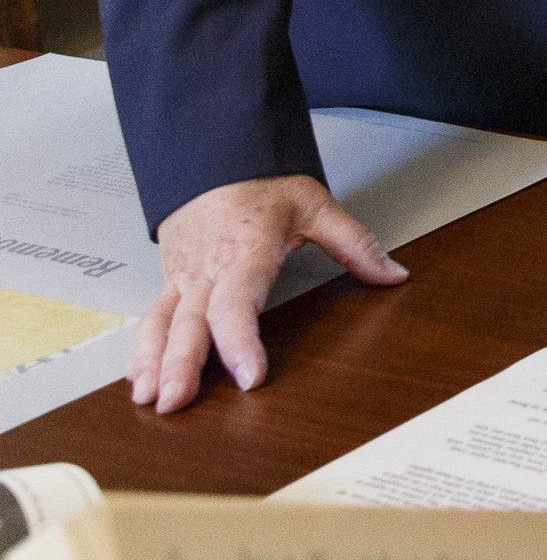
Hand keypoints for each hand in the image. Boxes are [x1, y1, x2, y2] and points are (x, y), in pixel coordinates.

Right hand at [133, 175, 407, 412]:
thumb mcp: (316, 205)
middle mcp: (208, 269)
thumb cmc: (262, 182)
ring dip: (151, 362)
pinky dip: (141, 348)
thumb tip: (392, 274)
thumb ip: (355, 244)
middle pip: (190, 322)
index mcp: (244, 253)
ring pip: (161, 322)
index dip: (241, 342)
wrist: (218, 156)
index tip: (250, 375)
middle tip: (176, 402)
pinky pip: (152, 316)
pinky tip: (140, 376)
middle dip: (180, 365)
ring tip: (150, 398)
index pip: (237, 304)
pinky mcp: (171, 278)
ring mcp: (184, 275)